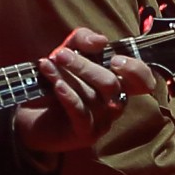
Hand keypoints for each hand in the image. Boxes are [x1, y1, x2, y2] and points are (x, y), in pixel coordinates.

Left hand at [13, 28, 158, 157]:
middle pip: (111, 84)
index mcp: (119, 85)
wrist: (31, 112)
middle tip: (60, 55)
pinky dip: (68, 96)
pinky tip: (56, 85)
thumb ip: (83, 39)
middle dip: (84, 66)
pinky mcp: (86, 135)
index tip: (114, 59)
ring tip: (47, 65)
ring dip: (67, 77)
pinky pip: (81, 112)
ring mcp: (103, 122)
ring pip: (92, 96)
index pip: (143, 81)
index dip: (136, 70)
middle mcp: (115, 104)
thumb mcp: (68, 51)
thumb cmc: (57, 80)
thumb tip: (101, 41)